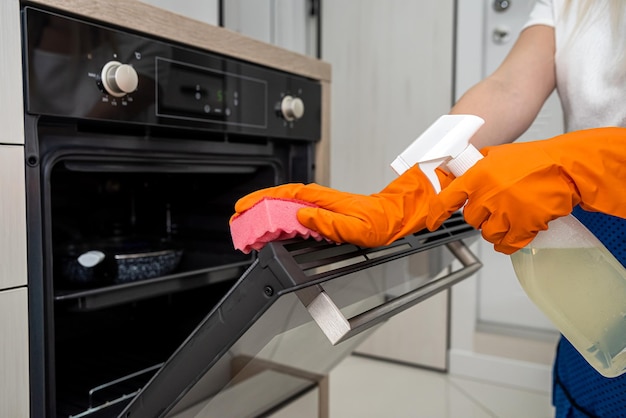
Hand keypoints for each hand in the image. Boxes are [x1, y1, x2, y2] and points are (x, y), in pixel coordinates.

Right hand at [232, 164, 436, 246]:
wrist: (392, 217)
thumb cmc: (377, 222)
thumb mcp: (354, 227)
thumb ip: (328, 222)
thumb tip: (303, 217)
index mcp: (322, 199)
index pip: (284, 195)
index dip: (261, 200)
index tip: (244, 207)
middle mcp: (317, 199)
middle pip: (278, 199)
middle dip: (256, 207)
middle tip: (238, 220)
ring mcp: (318, 205)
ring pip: (283, 206)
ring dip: (265, 214)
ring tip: (249, 226)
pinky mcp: (320, 212)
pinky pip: (293, 213)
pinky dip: (278, 220)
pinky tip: (272, 229)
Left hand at [427, 128, 625, 253]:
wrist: (564, 168)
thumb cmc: (534, 160)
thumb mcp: (498, 154)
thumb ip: (477, 166)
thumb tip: (461, 173)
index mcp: (478, 177)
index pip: (447, 200)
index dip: (437, 214)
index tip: (432, 222)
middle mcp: (488, 196)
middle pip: (471, 219)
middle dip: (480, 215)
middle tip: (494, 206)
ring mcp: (505, 213)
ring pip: (487, 233)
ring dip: (494, 229)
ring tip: (507, 216)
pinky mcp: (523, 227)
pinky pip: (506, 244)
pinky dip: (507, 242)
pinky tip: (512, 235)